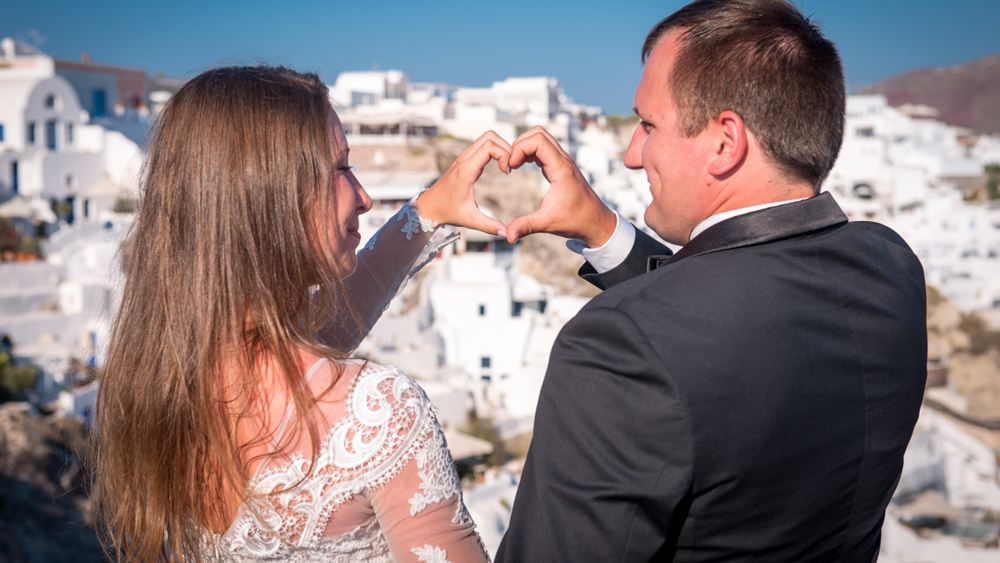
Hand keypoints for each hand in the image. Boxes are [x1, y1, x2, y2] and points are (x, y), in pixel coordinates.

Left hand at [415, 131, 510, 236]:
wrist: (429, 207)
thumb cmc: (447, 212)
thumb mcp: (470, 220)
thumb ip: (489, 226)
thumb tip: (508, 235)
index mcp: (466, 171)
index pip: (490, 146)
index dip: (504, 155)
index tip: (508, 172)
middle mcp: (464, 160)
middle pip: (490, 136)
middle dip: (506, 147)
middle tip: (510, 167)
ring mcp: (463, 158)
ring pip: (486, 138)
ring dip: (500, 147)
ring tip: (506, 167)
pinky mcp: (465, 160)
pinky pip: (482, 145)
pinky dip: (494, 150)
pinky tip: (499, 168)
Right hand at [506, 126, 615, 246]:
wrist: (596, 222)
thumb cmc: (576, 221)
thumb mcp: (548, 224)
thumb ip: (526, 226)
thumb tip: (508, 236)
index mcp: (561, 169)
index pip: (538, 141)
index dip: (519, 149)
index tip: (510, 167)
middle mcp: (564, 160)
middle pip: (539, 133)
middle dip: (519, 144)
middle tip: (510, 164)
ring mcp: (564, 161)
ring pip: (542, 137)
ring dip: (525, 146)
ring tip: (514, 164)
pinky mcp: (561, 165)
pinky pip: (544, 148)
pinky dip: (530, 151)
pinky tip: (523, 165)